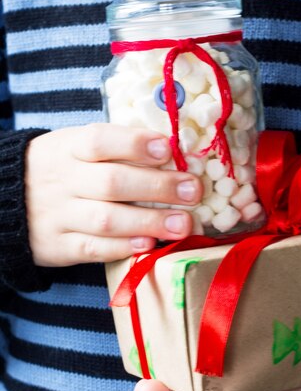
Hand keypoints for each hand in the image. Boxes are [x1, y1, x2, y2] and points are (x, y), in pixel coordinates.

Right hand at [25, 123, 201, 266]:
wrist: (7, 201)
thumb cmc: (61, 169)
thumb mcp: (75, 147)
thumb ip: (117, 148)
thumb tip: (174, 151)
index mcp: (68, 148)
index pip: (99, 140)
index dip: (135, 144)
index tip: (167, 149)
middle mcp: (63, 180)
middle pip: (112, 182)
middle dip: (157, 187)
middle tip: (192, 191)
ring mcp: (59, 215)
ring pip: (106, 219)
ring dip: (150, 222)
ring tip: (184, 224)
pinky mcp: (58, 246)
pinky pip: (93, 249)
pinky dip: (123, 247)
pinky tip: (149, 245)